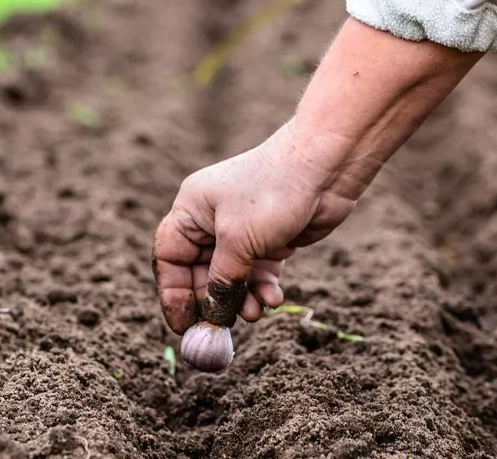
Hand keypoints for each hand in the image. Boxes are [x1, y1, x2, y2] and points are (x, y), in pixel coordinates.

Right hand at [152, 18, 481, 332]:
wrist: (326, 167)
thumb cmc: (274, 193)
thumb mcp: (239, 241)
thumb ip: (223, 281)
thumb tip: (213, 316)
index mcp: (192, 210)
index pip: (170, 257)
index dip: (173, 293)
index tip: (182, 325)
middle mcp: (213, 219)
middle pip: (201, 272)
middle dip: (214, 300)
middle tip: (223, 329)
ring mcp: (243, 229)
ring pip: (233, 276)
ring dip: (243, 298)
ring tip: (257, 313)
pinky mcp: (271, 238)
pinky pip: (258, 272)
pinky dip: (263, 287)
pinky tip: (274, 299)